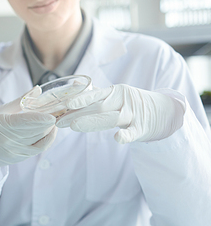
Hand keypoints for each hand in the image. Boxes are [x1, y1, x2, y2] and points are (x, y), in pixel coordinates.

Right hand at [0, 86, 57, 191]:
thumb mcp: (0, 111)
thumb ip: (21, 101)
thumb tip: (38, 89)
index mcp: (2, 125)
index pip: (24, 122)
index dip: (39, 119)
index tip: (52, 115)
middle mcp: (10, 139)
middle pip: (36, 130)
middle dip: (50, 120)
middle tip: (60, 109)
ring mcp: (17, 150)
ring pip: (40, 138)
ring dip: (50, 128)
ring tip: (56, 117)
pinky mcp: (22, 157)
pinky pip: (40, 147)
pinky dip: (49, 138)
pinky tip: (52, 130)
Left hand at [56, 84, 185, 143]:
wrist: (164, 111)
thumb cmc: (132, 105)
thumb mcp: (116, 96)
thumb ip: (96, 94)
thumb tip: (74, 87)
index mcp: (115, 93)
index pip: (95, 95)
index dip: (80, 99)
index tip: (64, 104)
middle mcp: (123, 102)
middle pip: (98, 108)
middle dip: (77, 115)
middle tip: (59, 122)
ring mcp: (133, 115)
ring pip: (111, 119)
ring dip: (92, 122)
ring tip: (75, 127)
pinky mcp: (142, 128)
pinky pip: (133, 132)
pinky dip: (126, 135)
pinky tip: (117, 138)